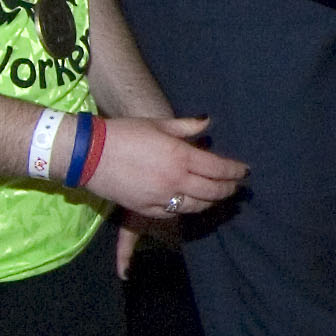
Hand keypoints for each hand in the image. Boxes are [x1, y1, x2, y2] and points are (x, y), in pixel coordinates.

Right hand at [84, 114, 249, 222]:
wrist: (90, 153)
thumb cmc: (124, 133)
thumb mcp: (158, 124)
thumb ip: (186, 126)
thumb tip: (207, 123)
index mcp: (181, 156)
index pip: (219, 168)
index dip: (235, 171)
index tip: (245, 171)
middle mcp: (175, 179)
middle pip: (213, 190)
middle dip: (228, 189)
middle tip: (236, 186)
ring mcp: (161, 197)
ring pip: (196, 206)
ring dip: (211, 201)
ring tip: (217, 196)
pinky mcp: (147, 208)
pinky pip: (174, 213)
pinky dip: (187, 208)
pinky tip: (191, 203)